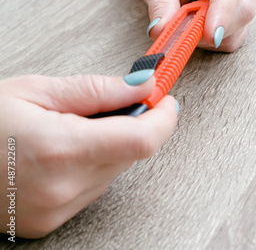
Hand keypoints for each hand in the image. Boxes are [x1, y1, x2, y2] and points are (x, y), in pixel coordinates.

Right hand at [0, 72, 176, 237]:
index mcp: (59, 148)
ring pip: (116, 172)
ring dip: (112, 147)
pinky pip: (95, 189)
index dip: (164, 118)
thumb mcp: (37, 90)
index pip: (142, 140)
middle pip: (132, 154)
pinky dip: (94, 166)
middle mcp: (62, 186)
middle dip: (134, 126)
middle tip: (116, 104)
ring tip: (76, 129)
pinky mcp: (52, 221)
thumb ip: (98, 90)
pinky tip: (66, 152)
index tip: (166, 101)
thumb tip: (143, 85)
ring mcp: (57, 209)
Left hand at [139, 0, 255, 51]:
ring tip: (186, 23)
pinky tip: (197, 27)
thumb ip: (160, 6)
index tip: (210, 36)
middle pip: (243, 10)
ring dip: (210, 36)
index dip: (223, 12)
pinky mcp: (242, 15)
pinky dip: (212, 41)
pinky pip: (234, 38)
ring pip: (239, 28)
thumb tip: (162, 30)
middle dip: (216, 28)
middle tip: (186, 33)